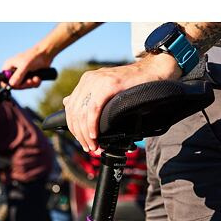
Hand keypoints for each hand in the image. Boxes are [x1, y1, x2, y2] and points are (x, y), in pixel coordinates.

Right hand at [2, 46, 53, 88]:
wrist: (45, 54)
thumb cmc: (34, 56)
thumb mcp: (25, 66)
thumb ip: (18, 75)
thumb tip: (12, 84)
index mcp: (9, 66)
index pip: (4, 79)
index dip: (8, 84)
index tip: (16, 86)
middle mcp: (14, 71)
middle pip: (15, 85)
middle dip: (24, 85)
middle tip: (30, 81)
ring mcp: (22, 75)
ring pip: (24, 86)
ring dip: (31, 84)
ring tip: (35, 78)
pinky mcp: (29, 78)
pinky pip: (30, 85)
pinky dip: (35, 83)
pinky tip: (38, 78)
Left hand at [62, 53, 181, 151]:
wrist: (153, 71)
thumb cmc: (133, 85)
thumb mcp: (106, 90)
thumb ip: (88, 97)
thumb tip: (67, 102)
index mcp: (86, 81)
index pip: (71, 109)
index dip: (74, 129)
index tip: (83, 142)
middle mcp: (89, 80)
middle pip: (74, 113)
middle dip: (79, 135)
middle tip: (89, 148)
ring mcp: (98, 81)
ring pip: (82, 113)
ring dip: (86, 134)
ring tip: (93, 146)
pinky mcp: (109, 85)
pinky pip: (93, 109)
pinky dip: (92, 125)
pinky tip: (95, 135)